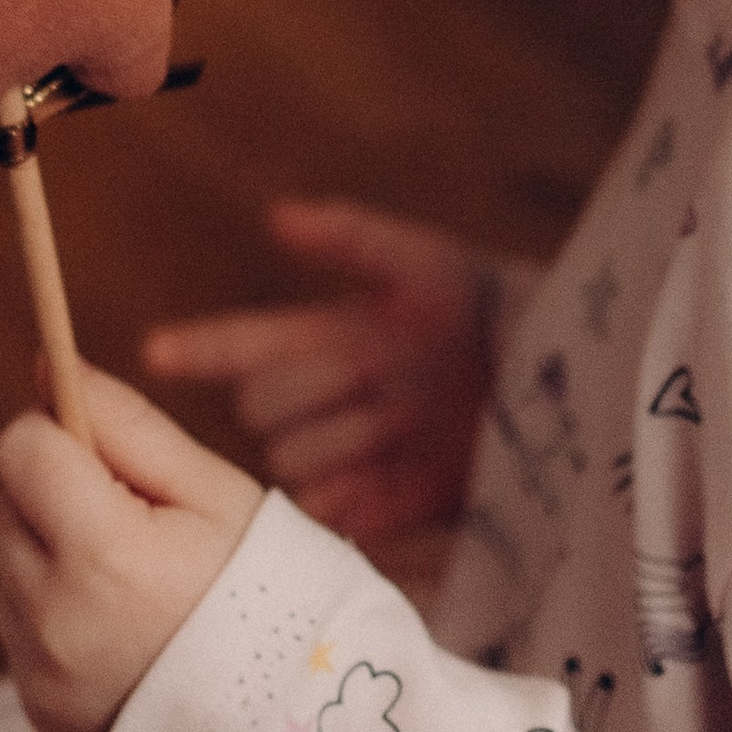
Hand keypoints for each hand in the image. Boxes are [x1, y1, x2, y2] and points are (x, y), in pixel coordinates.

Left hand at [0, 364, 263, 731]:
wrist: (288, 723)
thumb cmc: (262, 589)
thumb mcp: (211, 492)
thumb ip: (123, 423)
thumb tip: (46, 365)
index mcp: (104, 553)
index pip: (20, 448)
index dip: (60, 437)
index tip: (105, 457)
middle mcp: (56, 616)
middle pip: (6, 505)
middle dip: (56, 500)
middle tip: (136, 531)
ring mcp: (41, 671)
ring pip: (9, 568)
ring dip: (53, 562)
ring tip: (136, 592)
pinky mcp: (38, 707)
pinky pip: (20, 632)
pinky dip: (56, 621)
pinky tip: (124, 638)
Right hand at [145, 201, 505, 548]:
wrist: (579, 389)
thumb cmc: (507, 311)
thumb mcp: (435, 266)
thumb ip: (354, 238)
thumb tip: (275, 217)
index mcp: (342, 337)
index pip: (251, 343)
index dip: (202, 347)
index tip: (152, 353)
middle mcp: (342, 398)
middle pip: (266, 408)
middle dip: (302, 397)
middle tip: (366, 383)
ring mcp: (366, 453)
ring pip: (293, 461)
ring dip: (330, 448)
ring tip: (392, 432)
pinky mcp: (399, 506)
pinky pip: (336, 515)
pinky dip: (345, 504)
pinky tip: (376, 489)